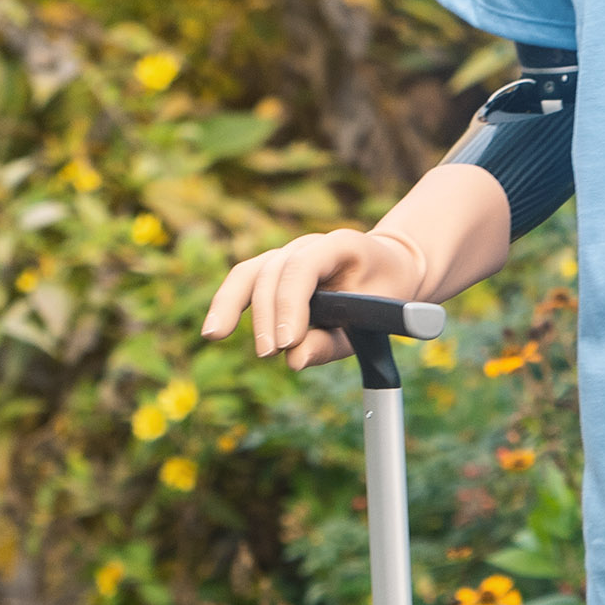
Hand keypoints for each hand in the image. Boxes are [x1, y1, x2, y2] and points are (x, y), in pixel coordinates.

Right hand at [200, 228, 425, 370]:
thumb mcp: (372, 322)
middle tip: (269, 352)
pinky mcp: (274, 270)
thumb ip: (334, 342)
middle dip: (267, 314)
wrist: (390, 269)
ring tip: (216, 335)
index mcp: (341, 245)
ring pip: (251, 271)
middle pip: (274, 271)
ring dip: (232, 304)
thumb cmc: (382, 294)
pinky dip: (227, 302)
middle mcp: (309, 244)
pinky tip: (214, 329)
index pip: (305, 265)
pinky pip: (245, 280)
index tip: (287, 341)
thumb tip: (294, 360)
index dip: (291, 302)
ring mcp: (289, 254)